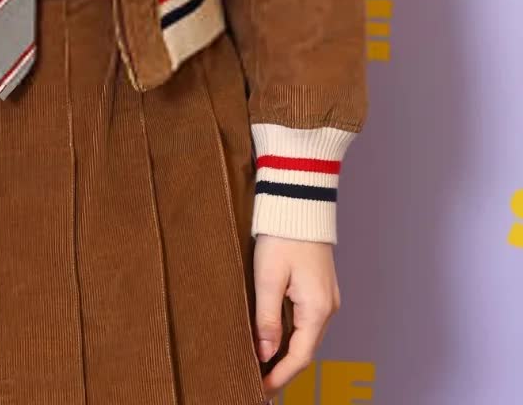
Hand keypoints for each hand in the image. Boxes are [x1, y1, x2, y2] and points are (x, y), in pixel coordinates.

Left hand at [253, 235, 339, 399]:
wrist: (300, 201)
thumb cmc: (283, 235)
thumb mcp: (268, 277)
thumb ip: (267, 318)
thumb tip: (265, 353)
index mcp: (317, 308)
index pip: (299, 357)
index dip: (280, 376)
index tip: (261, 389)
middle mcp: (327, 307)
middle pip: (305, 349)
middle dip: (283, 368)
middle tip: (260, 382)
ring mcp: (327, 297)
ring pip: (306, 336)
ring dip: (287, 352)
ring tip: (263, 365)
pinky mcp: (320, 287)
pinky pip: (307, 320)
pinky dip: (292, 334)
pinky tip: (275, 337)